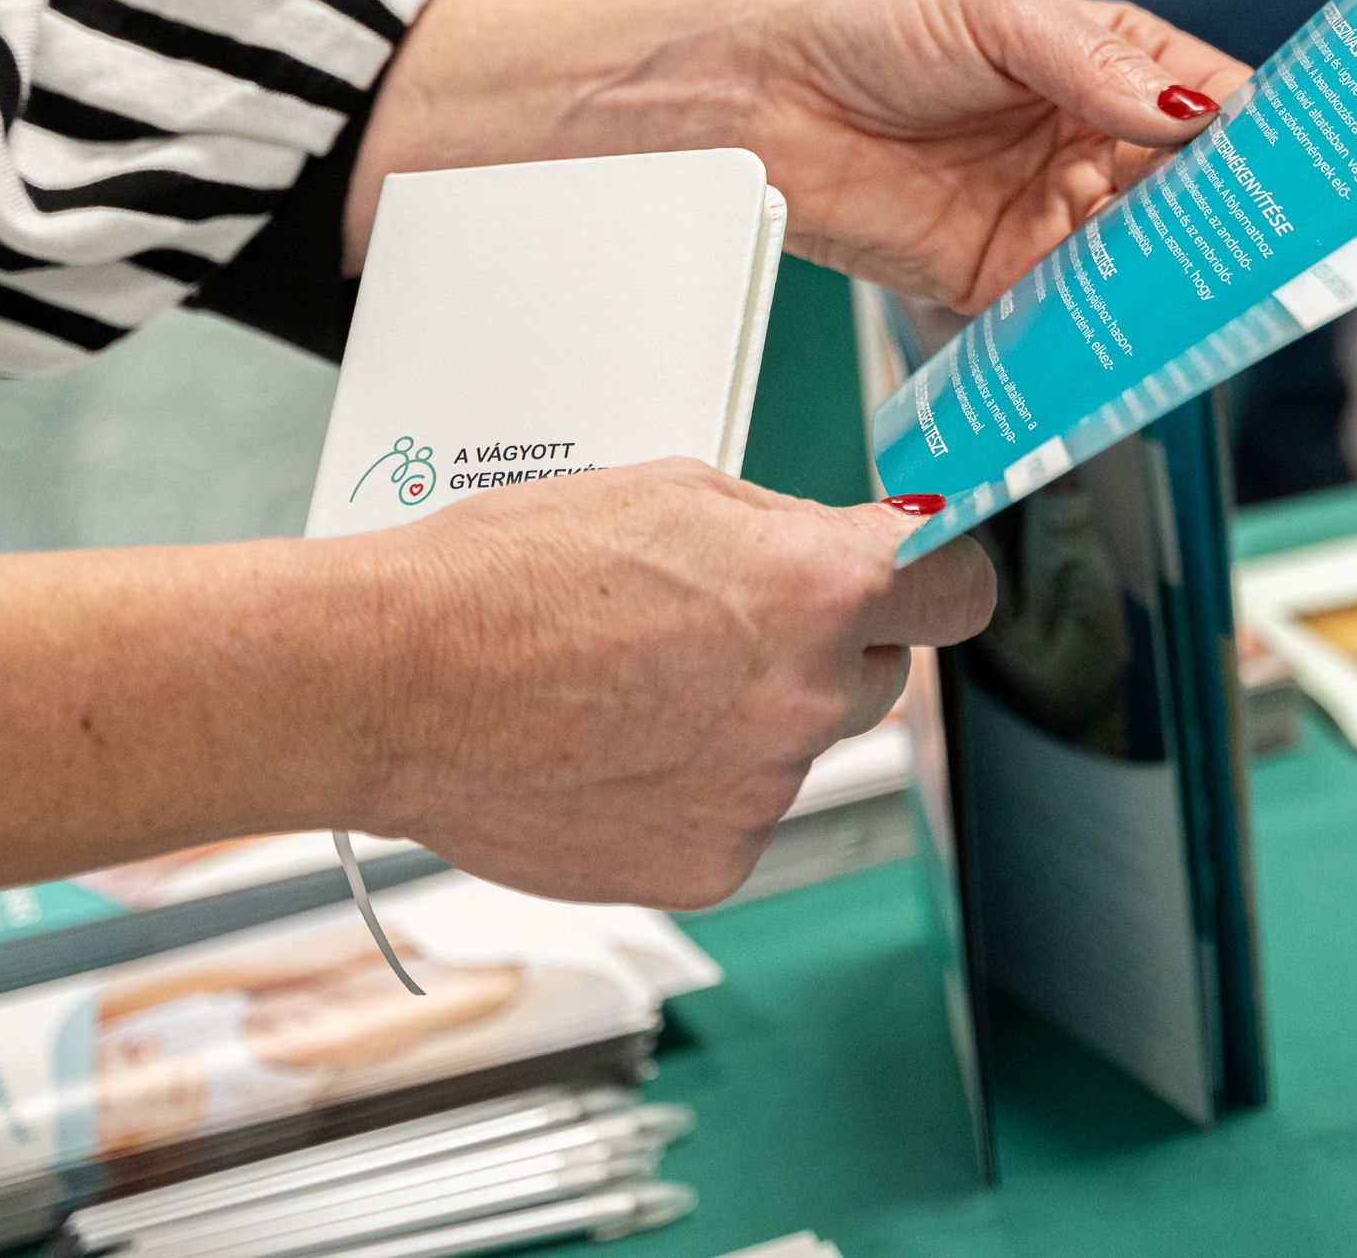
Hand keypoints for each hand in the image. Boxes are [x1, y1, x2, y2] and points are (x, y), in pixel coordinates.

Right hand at [0, 468, 995, 912]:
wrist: (395, 680)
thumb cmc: (508, 572)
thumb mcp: (674, 491)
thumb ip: (786, 529)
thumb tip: (856, 546)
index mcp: (818, 587)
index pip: (961, 587)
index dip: (941, 576)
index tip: (927, 577)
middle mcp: (809, 697)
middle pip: (880, 673)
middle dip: (828, 647)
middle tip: (728, 627)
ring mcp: (762, 792)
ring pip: (799, 748)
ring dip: (750, 721)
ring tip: (636, 687)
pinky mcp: (709, 866)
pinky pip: (737, 818)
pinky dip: (695, 791)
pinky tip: (615, 750)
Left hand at [718, 0, 1255, 304]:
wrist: (754, 104)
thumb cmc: (863, 29)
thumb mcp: (990, 14)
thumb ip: (1090, 63)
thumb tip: (1186, 109)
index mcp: (1107, 63)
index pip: (1212, 100)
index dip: (1261, 131)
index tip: (1307, 160)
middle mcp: (1094, 144)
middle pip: (1197, 190)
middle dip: (1237, 216)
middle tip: (1280, 240)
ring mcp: (1055, 216)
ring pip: (1149, 256)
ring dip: (1183, 276)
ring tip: (1221, 288)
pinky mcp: (1006, 282)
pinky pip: (1079, 311)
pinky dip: (1112, 323)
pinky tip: (1137, 326)